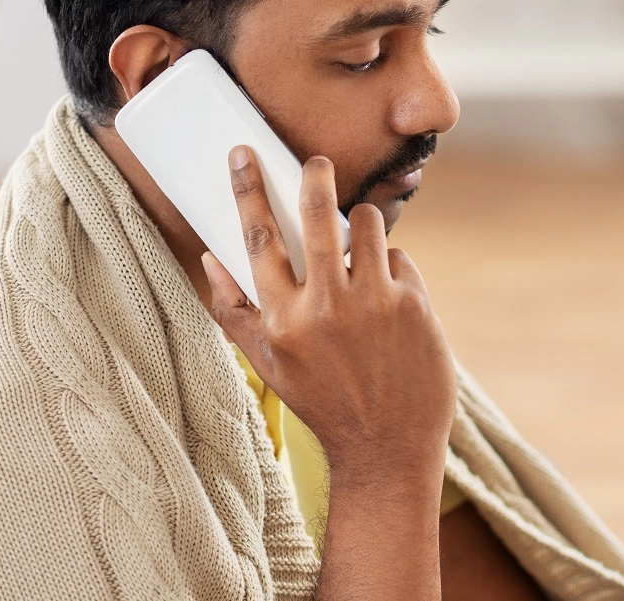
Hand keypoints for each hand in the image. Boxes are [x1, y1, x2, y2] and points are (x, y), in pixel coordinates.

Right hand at [202, 146, 456, 471]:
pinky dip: (392, 268)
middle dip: (314, 174)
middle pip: (317, 214)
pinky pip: (399, 258)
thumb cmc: (323, 403)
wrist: (386, 447)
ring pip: (369, 225)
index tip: (243, 154)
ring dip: (363, 223)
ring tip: (359, 247)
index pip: (258, 239)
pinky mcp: (414, 305)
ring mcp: (375, 304)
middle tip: (316, 162)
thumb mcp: (269, 365)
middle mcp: (326, 308)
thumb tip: (209, 258)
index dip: (247, 189)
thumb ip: (234, 312)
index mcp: (282, 321)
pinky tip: (389, 300)